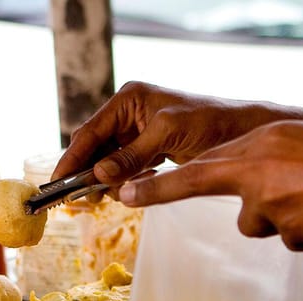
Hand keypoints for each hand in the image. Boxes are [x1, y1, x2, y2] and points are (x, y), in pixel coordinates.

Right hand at [53, 81, 274, 194]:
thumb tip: (100, 175)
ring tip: (102, 197)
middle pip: (95, 147)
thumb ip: (131, 155)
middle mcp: (130, 112)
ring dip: (105, 180)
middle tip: (79, 199)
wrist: (245, 132)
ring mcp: (139, 131)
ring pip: (109, 160)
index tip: (57, 183)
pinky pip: (126, 167)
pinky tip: (124, 190)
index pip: (91, 132)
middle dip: (88, 172)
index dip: (72, 159)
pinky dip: (123, 181)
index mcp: (129, 99)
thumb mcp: (167, 136)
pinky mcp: (150, 149)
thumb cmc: (211, 123)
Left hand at [117, 120, 302, 249]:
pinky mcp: (292, 234)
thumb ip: (268, 163)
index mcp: (258, 145)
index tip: (124, 195)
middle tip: (257, 193)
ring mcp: (271, 207)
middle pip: (236, 206)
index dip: (160, 187)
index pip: (197, 171)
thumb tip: (250, 193)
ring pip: (266, 223)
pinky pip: (293, 239)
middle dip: (250, 205)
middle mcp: (256, 175)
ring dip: (290, 219)